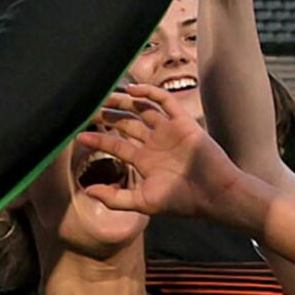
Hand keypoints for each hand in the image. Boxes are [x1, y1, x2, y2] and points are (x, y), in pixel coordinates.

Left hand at [72, 85, 260, 225]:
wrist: (214, 195)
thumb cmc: (182, 202)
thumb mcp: (143, 203)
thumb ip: (115, 198)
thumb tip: (88, 191)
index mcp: (144, 161)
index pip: (116, 144)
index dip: (98, 139)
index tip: (79, 135)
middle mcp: (154, 143)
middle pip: (126, 123)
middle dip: (108, 115)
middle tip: (89, 107)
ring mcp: (168, 131)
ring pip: (142, 109)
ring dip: (124, 101)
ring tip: (107, 95)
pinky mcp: (183, 122)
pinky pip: (165, 101)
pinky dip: (150, 93)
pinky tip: (133, 90)